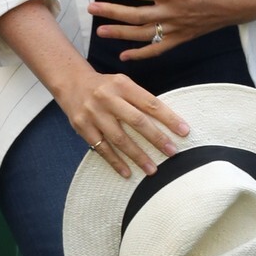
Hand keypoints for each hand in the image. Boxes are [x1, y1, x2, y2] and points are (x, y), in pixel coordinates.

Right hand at [54, 66, 189, 180]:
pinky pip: (102, 148)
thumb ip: (140, 99)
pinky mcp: (83, 127)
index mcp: (122, 85)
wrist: (71, 83)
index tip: (184, 131)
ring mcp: (94, 114)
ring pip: (119, 138)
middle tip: (172, 152)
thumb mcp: (123, 84)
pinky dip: (115, 162)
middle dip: (156, 138)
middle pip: (136, 121)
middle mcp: (108, 98)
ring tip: (152, 169)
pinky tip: (127, 172)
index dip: (168, 118)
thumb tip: (168, 122)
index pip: (150, 103)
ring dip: (137, 156)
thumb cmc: (105, 87)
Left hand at [89, 0, 255, 60]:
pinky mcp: (183, 38)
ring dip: (120, 34)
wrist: (242, 1)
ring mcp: (177, 29)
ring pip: (143, 35)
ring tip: (101, 32)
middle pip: (135, 15)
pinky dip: (140, 54)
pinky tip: (124, 55)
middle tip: (91, 9)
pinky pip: (158, 49)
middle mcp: (172, 14)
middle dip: (111, 12)